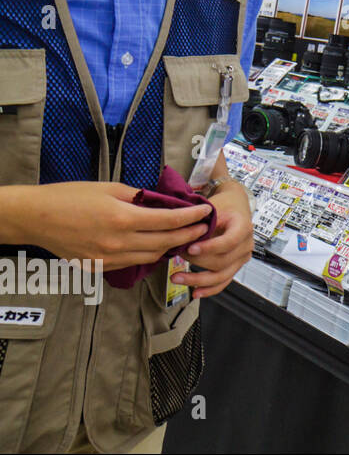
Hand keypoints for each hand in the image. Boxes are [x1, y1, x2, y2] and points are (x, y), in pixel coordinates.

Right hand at [0, 181, 211, 269]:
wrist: (36, 218)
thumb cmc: (70, 196)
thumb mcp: (109, 188)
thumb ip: (139, 197)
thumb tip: (163, 202)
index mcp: (123, 219)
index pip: (169, 221)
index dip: (192, 216)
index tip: (206, 211)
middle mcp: (119, 242)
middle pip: (166, 241)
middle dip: (189, 234)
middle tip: (204, 226)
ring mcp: (110, 258)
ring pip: (152, 255)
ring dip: (172, 246)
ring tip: (186, 236)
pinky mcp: (101, 266)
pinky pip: (134, 262)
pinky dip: (150, 254)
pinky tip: (158, 245)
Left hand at [175, 181, 252, 298]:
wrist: (235, 207)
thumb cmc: (223, 206)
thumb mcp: (212, 207)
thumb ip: (199, 221)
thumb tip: (178, 236)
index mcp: (243, 227)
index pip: (229, 241)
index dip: (210, 247)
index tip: (191, 248)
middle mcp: (247, 244)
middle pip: (223, 261)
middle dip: (197, 261)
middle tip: (176, 255)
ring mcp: (242, 258)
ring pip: (221, 275)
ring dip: (198, 279)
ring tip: (176, 278)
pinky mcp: (235, 267)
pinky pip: (223, 282)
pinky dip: (209, 290)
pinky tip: (195, 292)